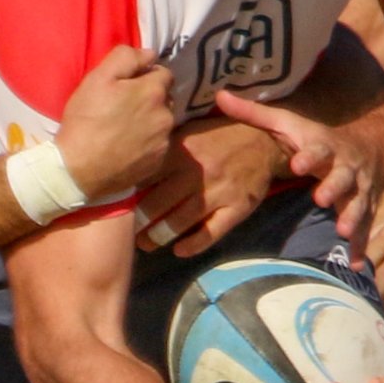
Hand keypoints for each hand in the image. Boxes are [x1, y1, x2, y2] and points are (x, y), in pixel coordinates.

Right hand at [56, 46, 174, 200]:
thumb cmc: (85, 120)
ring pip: (163, 122)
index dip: (146, 75)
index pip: (164, 73)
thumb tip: (149, 53)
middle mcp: (167, 115)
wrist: (78, 169)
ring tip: (126, 128)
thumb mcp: (98, 78)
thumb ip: (126, 58)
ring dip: (150, 120)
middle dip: (150, 98)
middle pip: (165, 98)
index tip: (129, 84)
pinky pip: (158, 144)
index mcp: (154, 91)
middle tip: (125, 106)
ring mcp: (164, 141)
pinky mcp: (158, 162)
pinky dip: (148, 142)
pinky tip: (128, 146)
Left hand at [134, 112, 285, 255]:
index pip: (148, 176)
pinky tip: (180, 250)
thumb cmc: (220, 135)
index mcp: (182, 150)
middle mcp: (197, 172)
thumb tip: (132, 165)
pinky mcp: (237, 208)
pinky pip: (211, 232)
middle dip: (140, 220)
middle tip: (129, 231)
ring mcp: (218, 192)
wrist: (266, 139)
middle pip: (159, 202)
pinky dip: (193, 245)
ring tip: (146, 244)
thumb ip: (165, 148)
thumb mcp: (190, 131)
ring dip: (159, 236)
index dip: (130, 192)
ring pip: (181, 220)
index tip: (118, 203)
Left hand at [213, 88, 382, 260]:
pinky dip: (361, 245)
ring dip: (352, 217)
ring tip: (342, 231)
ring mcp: (358, 189)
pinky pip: (364, 227)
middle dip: (334, 187)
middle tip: (321, 199)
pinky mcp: (366, 207)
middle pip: (342, 177)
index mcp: (324, 147)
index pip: (317, 150)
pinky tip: (356, 264)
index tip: (297, 164)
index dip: (309, 156)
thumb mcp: (289, 124)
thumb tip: (219, 96)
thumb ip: (254, 115)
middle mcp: (345, 167)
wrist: (370, 147)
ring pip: (358, 203)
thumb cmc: (317, 139)